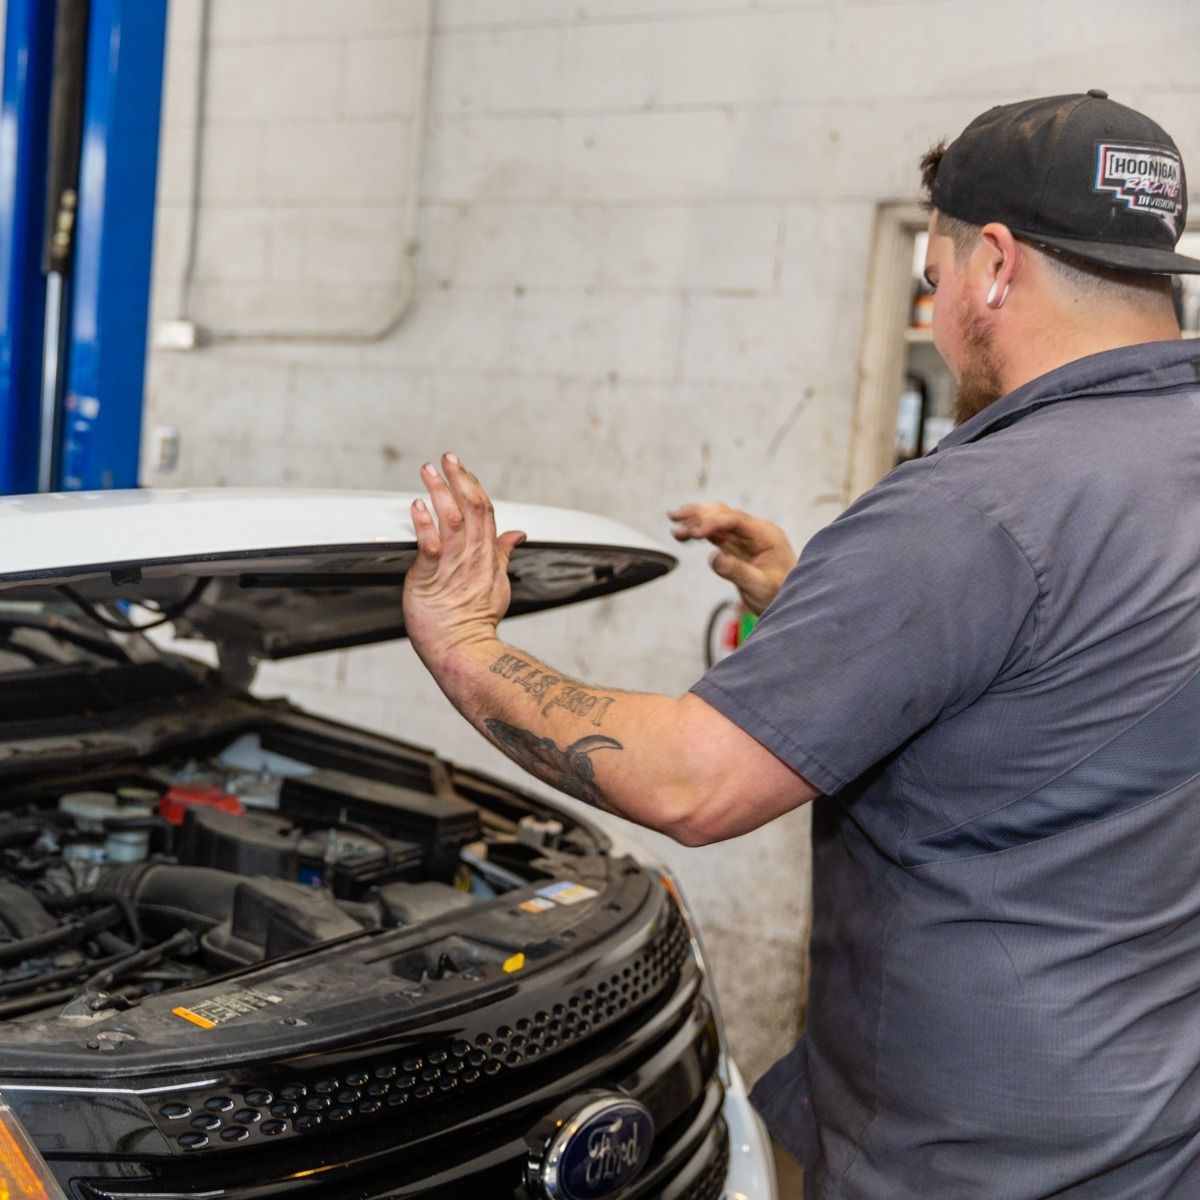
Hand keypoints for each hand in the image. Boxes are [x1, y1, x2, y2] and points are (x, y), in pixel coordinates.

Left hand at [403, 453, 525, 669]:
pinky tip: (417, 507)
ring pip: (452, 519)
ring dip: (440, 492)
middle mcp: (472, 556)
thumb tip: (517, 535)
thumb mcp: (499, 584)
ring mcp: (452, 566)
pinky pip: (429, 546)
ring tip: (428, 472)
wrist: (465, 651)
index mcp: (487, 555)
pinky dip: (424, 524)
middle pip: (471, 507)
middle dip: (458, 478)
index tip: (461, 467)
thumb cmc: (476, 622)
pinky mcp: (429, 579)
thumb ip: (504, 554)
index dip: (473, 484)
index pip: (485, 510)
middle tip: (446, 458)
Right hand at [668, 502, 794, 614]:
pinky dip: (698, 530)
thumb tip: (714, 558)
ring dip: (695, 519)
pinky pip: (714, 532)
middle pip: (723, 514)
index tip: (695, 533)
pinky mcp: (735, 546)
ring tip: (673, 520)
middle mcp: (755, 531)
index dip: (713, 523)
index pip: (735, 520)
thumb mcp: (760, 587)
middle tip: (676, 518)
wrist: (788, 602)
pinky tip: (683, 533)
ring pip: (716, 520)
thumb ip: (738, 572)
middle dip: (699, 514)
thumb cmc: (779, 595)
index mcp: (765, 535)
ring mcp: (745, 537)